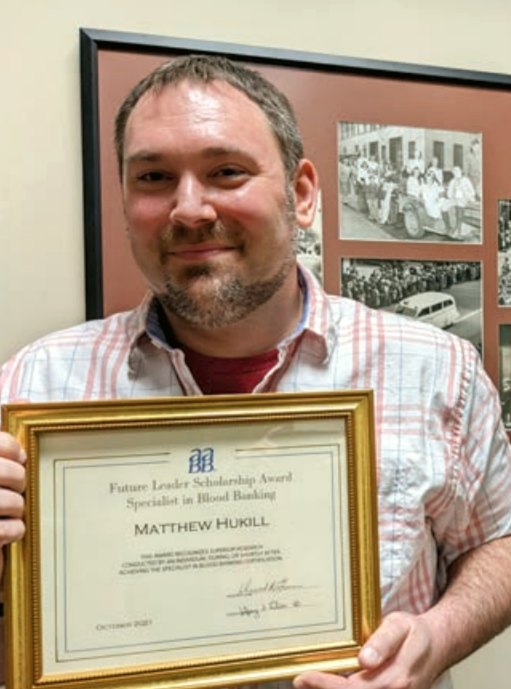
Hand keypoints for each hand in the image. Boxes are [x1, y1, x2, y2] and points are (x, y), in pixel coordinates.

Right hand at [0, 432, 25, 575]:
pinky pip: (12, 529)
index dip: (11, 448)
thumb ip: (1, 465)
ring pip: (14, 502)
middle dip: (18, 480)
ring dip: (17, 509)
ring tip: (9, 513)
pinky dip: (15, 531)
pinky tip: (9, 533)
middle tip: (16, 487)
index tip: (20, 458)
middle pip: (8, 472)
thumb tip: (21, 455)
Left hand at [294, 612, 442, 688]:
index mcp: (396, 679)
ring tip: (309, 682)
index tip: (304, 676)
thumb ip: (383, 641)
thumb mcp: (400, 625)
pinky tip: (329, 683)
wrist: (438, 646)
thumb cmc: (415, 634)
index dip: (326, 685)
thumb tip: (364, 659)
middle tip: (299, 680)